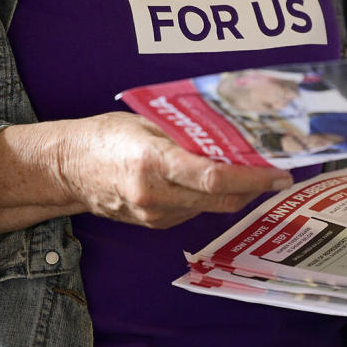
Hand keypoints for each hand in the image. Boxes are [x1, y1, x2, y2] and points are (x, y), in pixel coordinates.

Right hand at [57, 112, 292, 227]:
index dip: (253, 177)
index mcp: (153, 162)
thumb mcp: (147, 122)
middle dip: (255, 188)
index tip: (279, 172)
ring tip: (256, 173)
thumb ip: (187, 133)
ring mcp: (154, 214)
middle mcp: (154, 194)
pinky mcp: (155, 224)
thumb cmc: (106, 136)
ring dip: (237, 193)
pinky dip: (213, 198)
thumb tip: (234, 135)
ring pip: (211, 208)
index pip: (214, 177)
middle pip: (221, 199)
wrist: (67, 169)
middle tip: (278, 173)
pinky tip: (221, 182)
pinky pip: (195, 212)